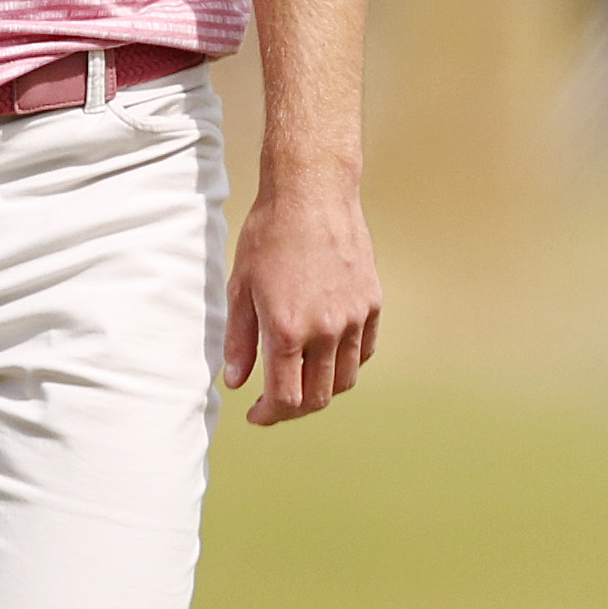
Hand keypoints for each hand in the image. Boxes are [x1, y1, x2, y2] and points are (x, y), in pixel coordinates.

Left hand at [225, 182, 379, 426]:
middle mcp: (327, 330)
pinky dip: (347, 363)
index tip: (256, 414)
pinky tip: (327, 354)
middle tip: (275, 403)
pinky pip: (364, 350)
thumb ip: (239, 340)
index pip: (286, 399)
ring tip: (302, 380)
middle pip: (319, 398)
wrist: (312, 193)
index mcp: (288, 330)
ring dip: (322, 390)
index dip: (269, 415)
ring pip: (346, 379)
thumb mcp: (241, 288)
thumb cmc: (269, 235)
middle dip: (294, 410)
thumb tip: (235, 381)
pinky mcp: (372, 303)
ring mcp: (354, 318)